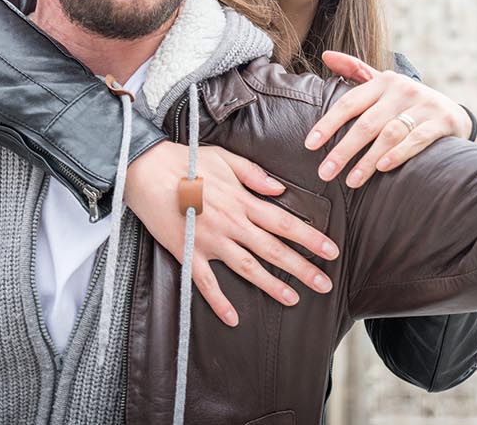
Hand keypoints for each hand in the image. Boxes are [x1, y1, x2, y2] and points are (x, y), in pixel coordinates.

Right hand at [123, 140, 340, 326]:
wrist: (145, 170)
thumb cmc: (186, 161)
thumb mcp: (226, 159)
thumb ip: (255, 176)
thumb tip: (281, 190)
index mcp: (242, 201)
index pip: (284, 223)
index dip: (310, 238)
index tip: (331, 251)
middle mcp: (231, 223)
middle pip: (273, 249)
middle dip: (301, 268)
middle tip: (324, 284)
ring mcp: (209, 240)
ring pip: (247, 267)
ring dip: (271, 285)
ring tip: (294, 299)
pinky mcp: (187, 253)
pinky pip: (205, 283)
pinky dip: (219, 301)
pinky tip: (233, 318)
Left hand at [305, 51, 473, 187]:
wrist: (454, 113)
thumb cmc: (408, 103)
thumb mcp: (384, 83)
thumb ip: (356, 70)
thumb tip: (326, 55)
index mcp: (384, 81)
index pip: (350, 103)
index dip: (328, 123)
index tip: (310, 145)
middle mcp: (403, 90)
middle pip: (367, 123)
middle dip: (343, 150)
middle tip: (325, 172)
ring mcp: (424, 105)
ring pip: (390, 134)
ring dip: (368, 160)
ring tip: (351, 181)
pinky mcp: (442, 121)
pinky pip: (417, 139)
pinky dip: (399, 154)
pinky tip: (383, 168)